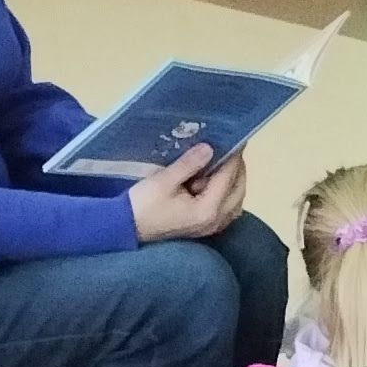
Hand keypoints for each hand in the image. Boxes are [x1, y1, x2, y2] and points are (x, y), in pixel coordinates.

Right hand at [128, 141, 243, 243]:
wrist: (128, 227)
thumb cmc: (144, 205)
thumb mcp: (164, 180)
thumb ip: (188, 165)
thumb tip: (209, 148)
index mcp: (208, 209)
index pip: (227, 178)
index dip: (233, 158)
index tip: (237, 139)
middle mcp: (216, 220)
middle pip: (238, 190)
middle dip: (238, 168)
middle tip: (232, 148)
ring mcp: (213, 226)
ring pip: (235, 200)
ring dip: (234, 180)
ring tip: (224, 161)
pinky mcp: (206, 226)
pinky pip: (227, 207)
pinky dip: (227, 192)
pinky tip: (216, 180)